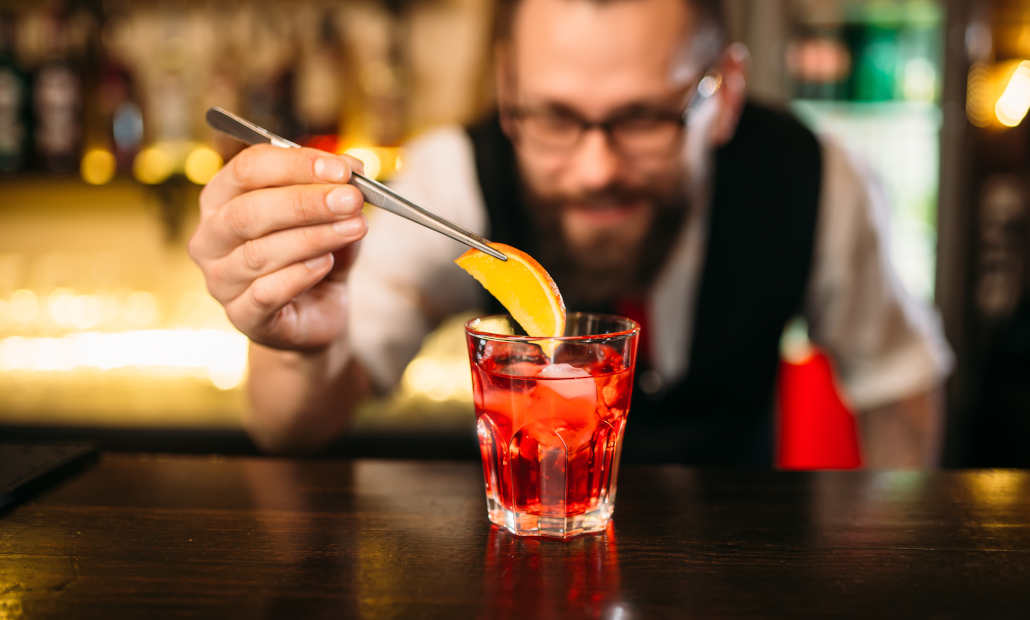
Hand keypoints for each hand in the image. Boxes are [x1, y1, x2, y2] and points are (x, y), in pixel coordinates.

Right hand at [188, 145, 367, 350]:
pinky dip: (299, 275)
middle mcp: (211, 237)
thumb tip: (352, 168)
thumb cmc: (314, 255)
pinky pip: (265, 293)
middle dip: (306, 202)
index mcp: (222, 198)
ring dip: (313, 237)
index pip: (247, 169)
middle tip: (351, 200)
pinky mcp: (241, 316)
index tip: (343, 170)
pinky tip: (326, 263)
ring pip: (258, 252)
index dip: (296, 165)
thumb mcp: (330, 217)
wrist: (316, 314)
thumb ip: (336, 191)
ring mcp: (220, 280)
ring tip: (354, 229)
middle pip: (248, 210)